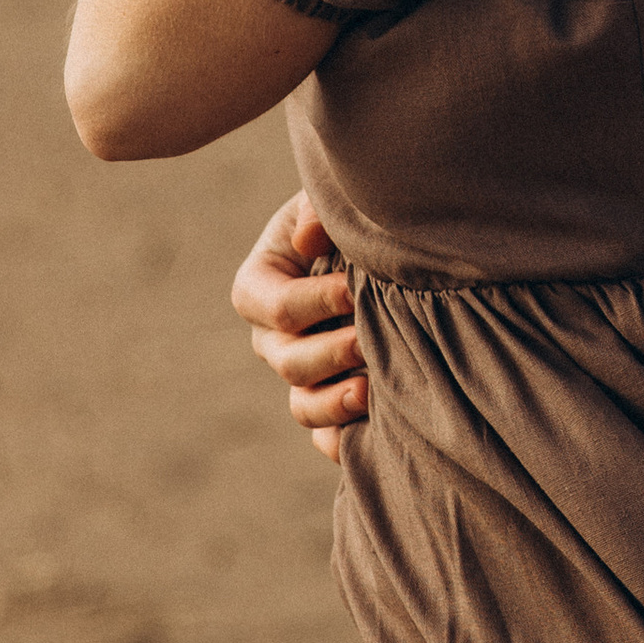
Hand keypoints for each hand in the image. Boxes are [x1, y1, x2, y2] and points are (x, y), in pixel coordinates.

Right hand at [232, 194, 368, 460]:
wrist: (383, 253)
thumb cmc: (349, 221)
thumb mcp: (327, 201)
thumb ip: (316, 211)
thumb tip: (309, 241)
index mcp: (260, 287)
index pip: (276, 306)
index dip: (314, 302)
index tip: (354, 289)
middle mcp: (273, 338)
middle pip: (288, 362)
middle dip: (330, 353)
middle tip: (368, 340)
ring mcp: (302, 376)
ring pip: (303, 407)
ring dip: (336, 404)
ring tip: (371, 391)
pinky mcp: (331, 402)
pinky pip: (328, 438)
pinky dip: (345, 442)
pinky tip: (376, 433)